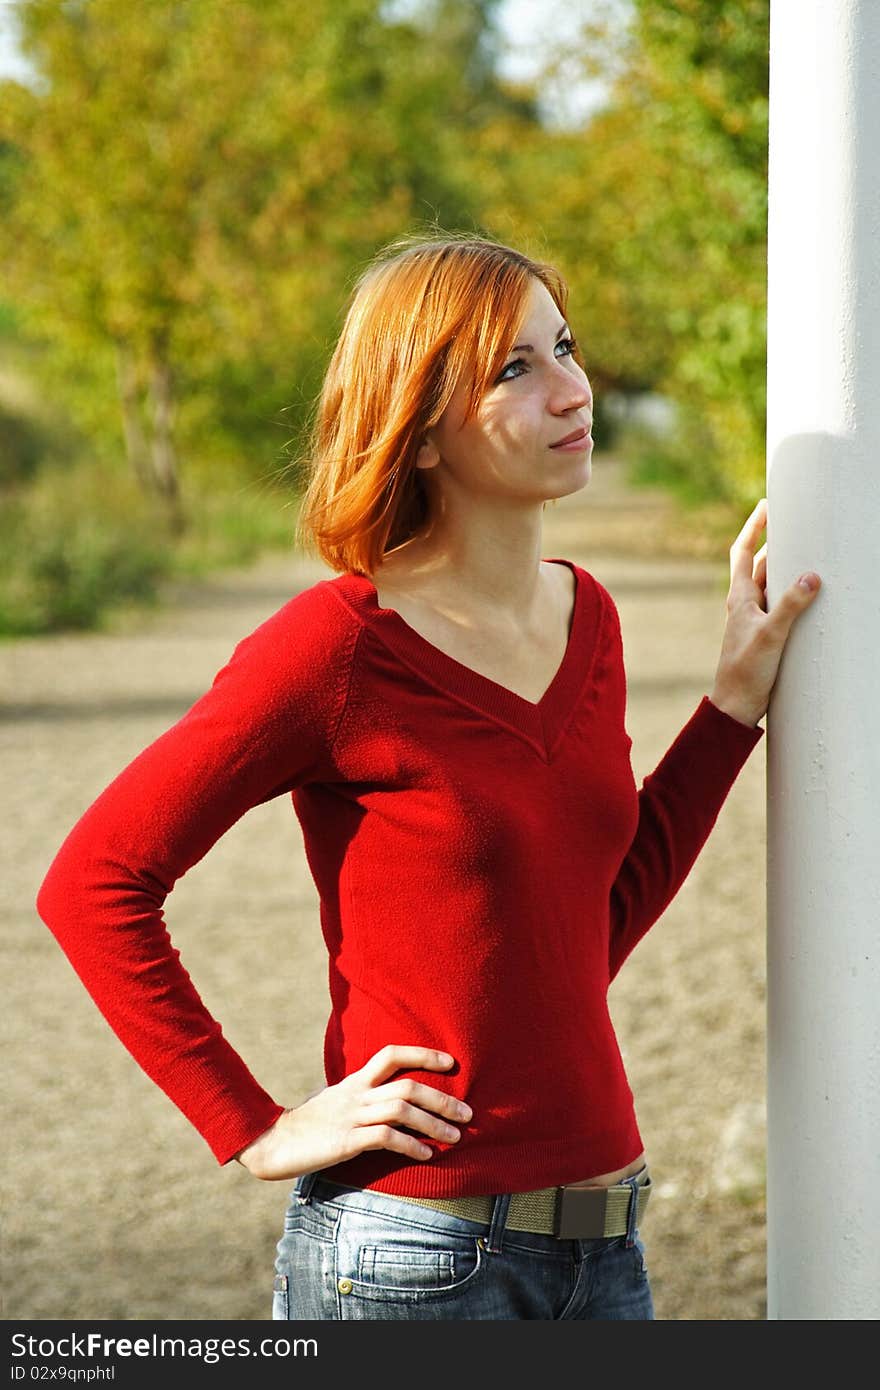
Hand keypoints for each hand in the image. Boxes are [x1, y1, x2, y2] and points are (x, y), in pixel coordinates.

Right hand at [234, 1045, 471, 1180]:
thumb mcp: (335, 1101)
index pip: (392, 1054)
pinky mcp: (346, 1141)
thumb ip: (360, 1097)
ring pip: (401, 1110)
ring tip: (455, 1136)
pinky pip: (386, 1139)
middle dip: (442, 1098)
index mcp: (354, 1081)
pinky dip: (411, 1146)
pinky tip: (426, 1155)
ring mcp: (351, 1116)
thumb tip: (387, 1100)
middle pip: (407, 1086)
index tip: (452, 1062)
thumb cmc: (306, 1125)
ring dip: (433, 1123)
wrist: (271, 1142)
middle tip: (467, 1112)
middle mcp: (356, 1094)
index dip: (423, 1054)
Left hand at [710, 497, 821, 726]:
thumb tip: (811, 575)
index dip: (754, 527)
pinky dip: (789, 593)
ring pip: (769, 584)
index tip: (766, 505)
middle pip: (759, 564)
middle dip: (775, 543)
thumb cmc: (746, 672)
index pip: (743, 552)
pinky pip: (777, 604)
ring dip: (784, 568)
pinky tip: (805, 595)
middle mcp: (743, 605)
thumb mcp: (771, 635)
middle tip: (795, 523)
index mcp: (739, 598)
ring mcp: (752, 620)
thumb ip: (791, 605)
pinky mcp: (762, 635)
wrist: (734, 707)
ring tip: (805, 552)